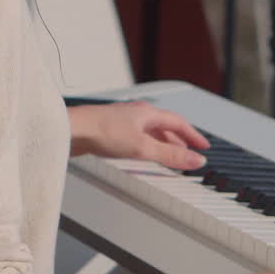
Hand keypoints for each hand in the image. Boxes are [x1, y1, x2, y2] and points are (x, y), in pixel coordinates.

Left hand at [68, 102, 210, 170]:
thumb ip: (170, 156)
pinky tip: (140, 153)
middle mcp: (136, 114)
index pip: (178, 123)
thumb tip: (195, 160)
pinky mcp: (110, 130)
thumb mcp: (143, 148)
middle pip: (164, 126)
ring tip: (167, 156)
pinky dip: (146, 146)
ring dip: (162, 144)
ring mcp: (122, 121)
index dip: (193, 136)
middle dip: (178, 141)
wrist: (71, 130)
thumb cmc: (101, 131)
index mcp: (148, 113)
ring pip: (149, 132)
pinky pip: (136, 137)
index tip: (203, 145)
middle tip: (188, 153)